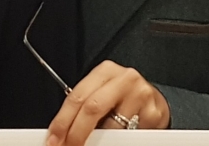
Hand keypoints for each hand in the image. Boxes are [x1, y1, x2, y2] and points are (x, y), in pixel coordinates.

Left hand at [46, 60, 169, 145]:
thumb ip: (84, 108)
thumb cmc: (122, 98)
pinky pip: (130, 134)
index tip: (54, 139)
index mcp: (105, 71)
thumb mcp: (102, 94)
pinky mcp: (154, 112)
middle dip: (76, 133)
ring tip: (94, 144)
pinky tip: (118, 140)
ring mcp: (140, 94)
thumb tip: (60, 133)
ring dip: (99, 141)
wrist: (154, 101)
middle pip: (92, 107)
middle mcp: (124, 78)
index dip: (62, 121)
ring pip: (113, 125)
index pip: (77, 96)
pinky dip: (120, 141)